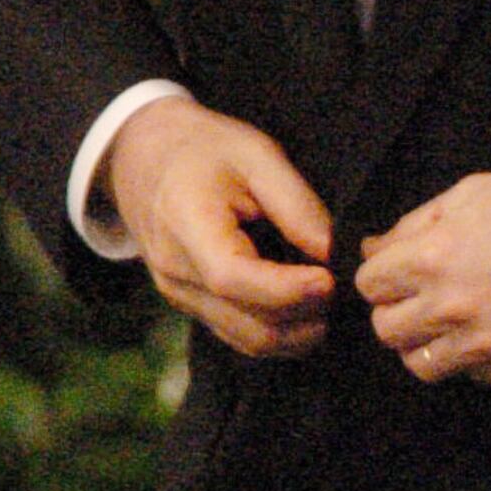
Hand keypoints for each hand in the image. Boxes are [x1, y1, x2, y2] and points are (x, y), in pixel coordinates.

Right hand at [101, 95, 334, 355]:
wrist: (142, 158)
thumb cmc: (204, 150)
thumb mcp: (256, 156)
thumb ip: (297, 206)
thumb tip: (335, 254)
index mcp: (186, 226)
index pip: (233, 276)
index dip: (288, 289)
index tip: (332, 280)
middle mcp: (176, 273)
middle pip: (248, 323)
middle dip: (307, 316)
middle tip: (348, 291)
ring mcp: (181, 296)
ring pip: (249, 340)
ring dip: (300, 332)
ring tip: (335, 301)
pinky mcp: (192, 306)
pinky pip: (240, 336)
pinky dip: (282, 333)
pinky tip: (310, 309)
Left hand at [354, 167, 490, 384]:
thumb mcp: (475, 194)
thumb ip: (416, 224)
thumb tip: (375, 249)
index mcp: (432, 257)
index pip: (369, 285)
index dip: (386, 276)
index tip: (404, 273)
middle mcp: (449, 307)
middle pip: (386, 330)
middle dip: (401, 312)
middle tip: (427, 299)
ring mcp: (482, 343)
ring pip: (419, 364)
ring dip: (430, 344)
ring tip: (455, 324)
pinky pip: (469, 376)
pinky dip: (475, 359)